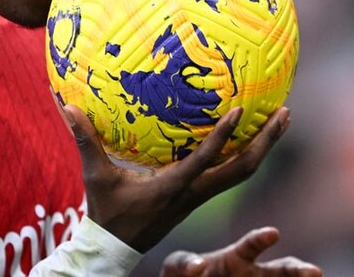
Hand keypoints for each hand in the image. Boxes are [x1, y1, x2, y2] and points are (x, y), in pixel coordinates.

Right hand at [64, 104, 290, 251]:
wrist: (117, 247)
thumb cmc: (108, 212)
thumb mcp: (96, 177)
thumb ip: (86, 142)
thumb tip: (68, 106)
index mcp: (175, 186)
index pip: (207, 158)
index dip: (225, 134)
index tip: (242, 109)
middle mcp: (196, 192)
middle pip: (243, 168)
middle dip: (266, 142)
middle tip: (285, 112)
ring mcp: (201, 196)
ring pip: (243, 172)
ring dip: (264, 146)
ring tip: (282, 119)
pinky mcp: (199, 196)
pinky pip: (233, 173)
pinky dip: (248, 153)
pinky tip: (253, 135)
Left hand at [160, 227, 321, 276]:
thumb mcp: (175, 267)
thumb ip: (183, 262)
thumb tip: (197, 266)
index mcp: (236, 258)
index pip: (252, 245)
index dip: (261, 238)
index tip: (272, 233)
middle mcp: (254, 275)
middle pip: (284, 269)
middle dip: (300, 270)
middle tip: (314, 272)